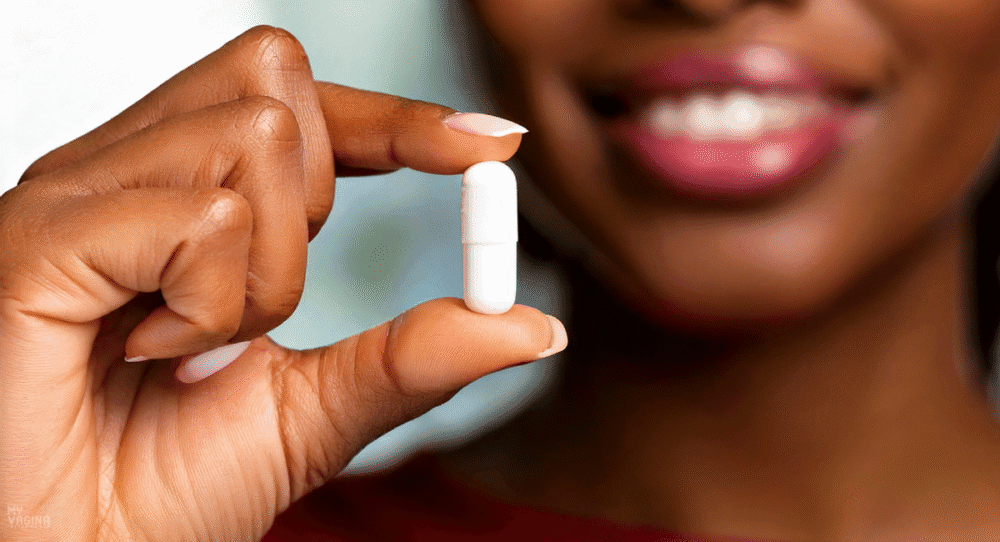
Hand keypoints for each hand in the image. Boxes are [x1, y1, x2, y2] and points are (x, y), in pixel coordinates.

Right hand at [0, 26, 563, 540]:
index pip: (298, 103)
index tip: (492, 145)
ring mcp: (75, 196)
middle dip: (311, 203)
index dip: (400, 116)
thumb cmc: (162, 490)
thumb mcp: (318, 411)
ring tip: (194, 347)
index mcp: (179, 196)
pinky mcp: (35, 239)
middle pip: (275, 84)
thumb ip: (416, 355)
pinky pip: (195, 217)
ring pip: (252, 140)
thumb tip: (534, 326)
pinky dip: (209, 303)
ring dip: (266, 275)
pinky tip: (153, 351)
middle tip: (253, 308)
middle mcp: (123, 174)